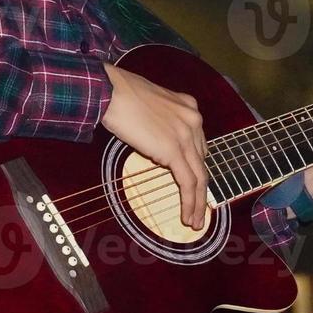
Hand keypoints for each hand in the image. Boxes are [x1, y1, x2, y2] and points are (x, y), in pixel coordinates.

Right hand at [99, 63, 209, 229]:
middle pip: (201, 161)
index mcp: (188, 107)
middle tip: (197, 207)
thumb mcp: (150, 104)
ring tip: (194, 221)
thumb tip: (154, 137)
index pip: (198, 143)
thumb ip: (160, 120)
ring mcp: (186, 135)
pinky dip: (190, 202)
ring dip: (198, 202)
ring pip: (200, 176)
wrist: (111, 91)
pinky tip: (187, 217)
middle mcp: (193, 120)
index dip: (195, 166)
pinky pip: (188, 182)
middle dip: (200, 187)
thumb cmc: (120, 93)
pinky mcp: (174, 151)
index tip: (192, 182)